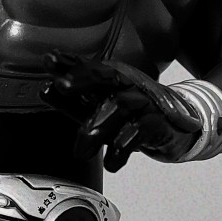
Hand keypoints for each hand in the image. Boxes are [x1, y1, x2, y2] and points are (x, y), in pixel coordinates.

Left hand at [41, 53, 201, 170]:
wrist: (177, 130)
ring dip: (99, 123)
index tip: (48, 59)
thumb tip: (43, 90)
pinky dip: (124, 145)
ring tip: (81, 149)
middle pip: (106, 75)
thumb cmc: (133, 116)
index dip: (69, 63)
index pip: (88, 67)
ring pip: (121, 104)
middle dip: (83, 78)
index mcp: (113, 80)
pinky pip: (141, 130)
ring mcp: (145, 103)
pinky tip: (112, 161)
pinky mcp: (159, 124)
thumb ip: (72, 102)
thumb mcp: (99, 109)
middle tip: (62, 85)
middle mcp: (129, 85)